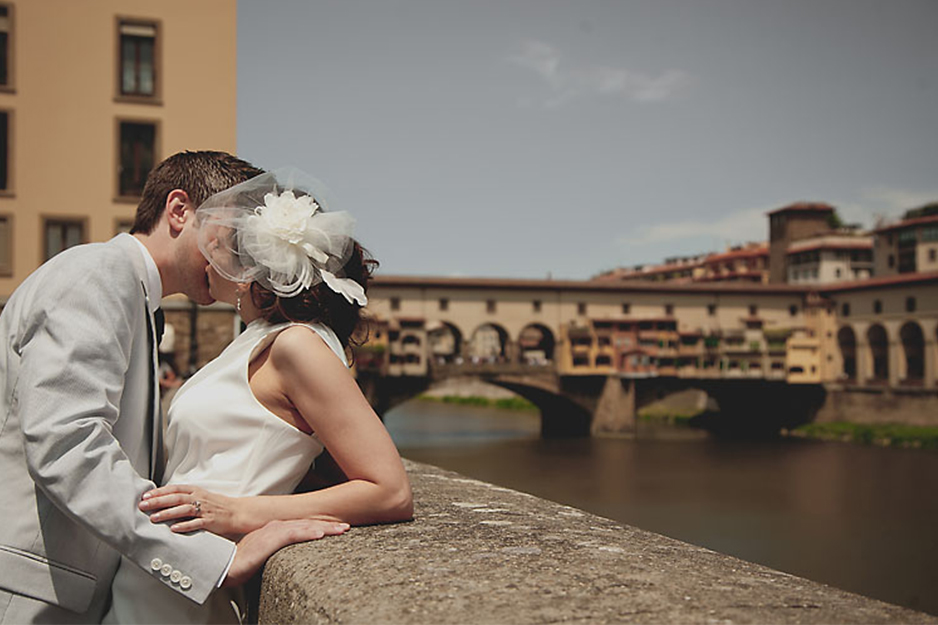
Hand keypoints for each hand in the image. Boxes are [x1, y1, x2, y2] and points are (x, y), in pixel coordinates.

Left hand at [140, 484, 252, 539]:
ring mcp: (205, 509)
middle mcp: (199, 498)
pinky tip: (174, 528)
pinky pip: (196, 523)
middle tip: (143, 505)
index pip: (174, 488)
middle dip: (158, 501)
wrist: (237, 512)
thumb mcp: (200, 496)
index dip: (160, 492)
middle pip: (176, 498)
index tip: (146, 496)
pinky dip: (184, 525)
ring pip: (183, 509)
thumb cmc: (217, 505)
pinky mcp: (210, 521)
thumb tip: (163, 501)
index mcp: (196, 491)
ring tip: (154, 518)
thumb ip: (184, 498)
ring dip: (168, 513)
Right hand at [223, 519, 348, 587]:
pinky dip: (307, 533)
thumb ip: (276, 548)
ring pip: (305, 527)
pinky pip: (293, 535)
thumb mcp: (263, 552)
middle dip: (328, 525)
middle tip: (346, 526)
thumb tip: (287, 552)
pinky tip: (319, 534)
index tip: (336, 528)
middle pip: (308, 524)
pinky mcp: (270, 540)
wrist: (224, 565)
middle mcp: (277, 527)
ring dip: (324, 528)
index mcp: (276, 529)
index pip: (303, 526)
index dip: (321, 526)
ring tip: (340, 529)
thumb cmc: (241, 561)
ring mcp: (274, 532)